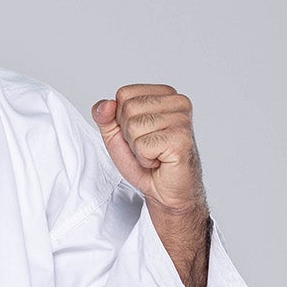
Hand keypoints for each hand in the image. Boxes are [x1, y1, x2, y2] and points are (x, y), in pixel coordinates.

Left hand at [91, 84, 207, 217]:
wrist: (167, 193)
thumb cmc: (147, 164)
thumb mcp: (117, 136)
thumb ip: (105, 118)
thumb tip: (105, 104)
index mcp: (164, 93)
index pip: (124, 94)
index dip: (121, 120)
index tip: (140, 134)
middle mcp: (177, 101)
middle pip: (128, 108)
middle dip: (129, 135)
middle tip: (147, 148)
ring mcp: (182, 119)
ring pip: (134, 127)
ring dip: (137, 149)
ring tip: (154, 155)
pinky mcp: (181, 138)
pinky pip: (143, 145)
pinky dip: (145, 159)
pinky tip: (159, 162)